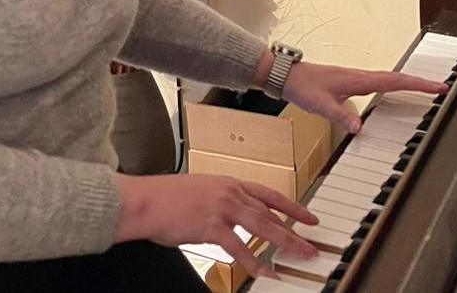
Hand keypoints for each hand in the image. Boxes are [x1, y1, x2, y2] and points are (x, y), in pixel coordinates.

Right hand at [114, 173, 318, 279]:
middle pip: (271, 213)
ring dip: (285, 242)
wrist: (144, 201)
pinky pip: (238, 247)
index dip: (292, 206)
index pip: (269, 194)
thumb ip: (220, 202)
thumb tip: (233, 219)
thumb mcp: (200, 191)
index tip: (308, 217)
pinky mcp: (211, 225)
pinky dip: (253, 262)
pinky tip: (263, 272)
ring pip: (263, 226)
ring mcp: (221, 207)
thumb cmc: (165, 198)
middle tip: (311, 244)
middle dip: (295, 230)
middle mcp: (229, 192)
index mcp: (228, 183)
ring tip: (299, 255)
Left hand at [282, 61, 448, 133]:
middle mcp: (361, 77)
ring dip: (410, 82)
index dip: (418, 84)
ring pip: (390, 79)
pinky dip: (395, 85)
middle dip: (421, 82)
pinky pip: (380, 83)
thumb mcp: (320, 105)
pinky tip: (397, 91)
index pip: (395, 81)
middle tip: (443, 88)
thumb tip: (359, 128)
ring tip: (428, 89)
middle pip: (398, 78)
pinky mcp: (353, 83)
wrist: (287, 75)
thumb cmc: (303, 87)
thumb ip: (340, 115)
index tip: (439, 86)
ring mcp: (358, 79)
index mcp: (359, 80)